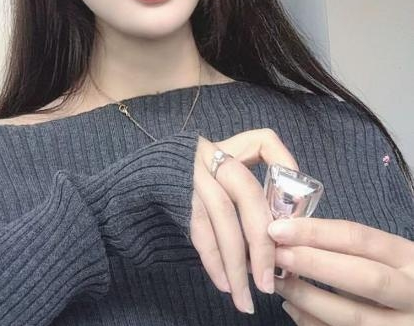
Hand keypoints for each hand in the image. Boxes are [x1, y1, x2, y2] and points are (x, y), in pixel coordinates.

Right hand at [190, 129, 299, 314]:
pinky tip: (225, 285)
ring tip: (247, 299)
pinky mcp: (178, 199)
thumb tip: (286, 223)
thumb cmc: (192, 180)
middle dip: (263, 241)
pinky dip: (214, 262)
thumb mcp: (219, 168)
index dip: (283, 161)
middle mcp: (211, 158)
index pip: (262, 142)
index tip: (295, 193)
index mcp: (228, 148)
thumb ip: (248, 183)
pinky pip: (199, 232)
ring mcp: (193, 178)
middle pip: (247, 193)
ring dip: (237, 265)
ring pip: (223, 220)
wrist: (145, 180)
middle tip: (270, 281)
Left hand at [266, 216, 413, 323]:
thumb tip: (293, 239)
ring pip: (354, 317)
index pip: (359, 238)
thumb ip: (349, 251)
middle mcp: (412, 293)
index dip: (315, 232)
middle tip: (277, 254)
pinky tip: (292, 308)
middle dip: (314, 264)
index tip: (278, 229)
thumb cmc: (394, 278)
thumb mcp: (385, 257)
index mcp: (409, 258)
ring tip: (278, 282)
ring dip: (308, 298)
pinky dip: (314, 323)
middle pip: (363, 277)